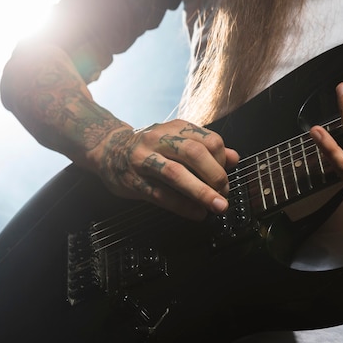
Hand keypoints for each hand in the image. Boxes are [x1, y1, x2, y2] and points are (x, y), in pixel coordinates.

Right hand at [93, 119, 238, 220]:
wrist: (108, 148)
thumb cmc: (152, 146)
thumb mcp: (179, 139)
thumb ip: (206, 148)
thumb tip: (234, 158)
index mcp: (175, 128)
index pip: (209, 140)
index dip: (222, 159)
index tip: (227, 175)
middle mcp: (159, 140)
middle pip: (193, 154)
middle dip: (215, 176)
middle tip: (225, 193)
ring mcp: (144, 160)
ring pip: (176, 174)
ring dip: (201, 193)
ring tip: (218, 206)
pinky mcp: (134, 182)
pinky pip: (161, 195)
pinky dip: (183, 206)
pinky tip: (198, 214)